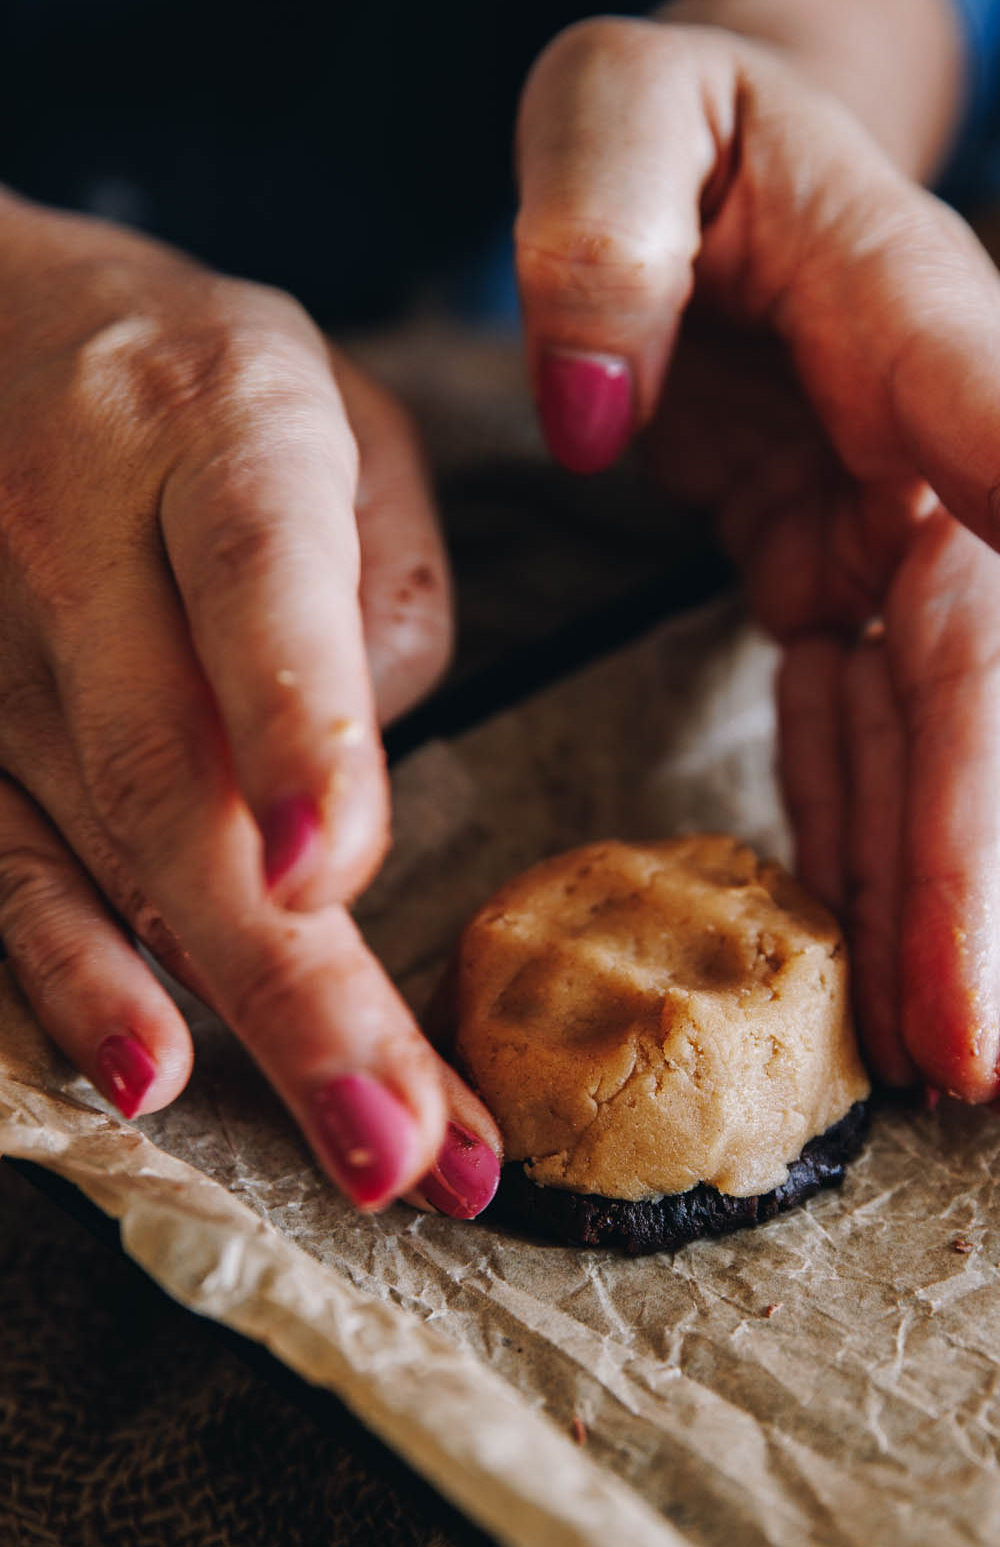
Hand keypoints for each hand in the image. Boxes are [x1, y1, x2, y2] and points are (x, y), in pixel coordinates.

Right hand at [0, 191, 499, 1210]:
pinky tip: (150, 1081)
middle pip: (179, 774)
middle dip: (302, 977)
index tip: (334, 873)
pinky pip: (2, 867)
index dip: (290, 726)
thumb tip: (342, 835)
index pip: (253, 578)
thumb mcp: (340, 420)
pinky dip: (77, 979)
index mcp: (212, 421)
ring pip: (105, 853)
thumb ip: (378, 603)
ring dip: (239, 1021)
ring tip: (367, 1154)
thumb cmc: (209, 392)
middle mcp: (73, 536)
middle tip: (412, 1135)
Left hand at [514, 18, 999, 1107]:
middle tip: (973, 1051)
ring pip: (927, 732)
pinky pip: (849, 722)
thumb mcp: (615, 105)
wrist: (716, 141)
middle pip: (979, 674)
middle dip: (980, 863)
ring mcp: (888, 522)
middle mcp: (931, 449)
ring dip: (928, 900)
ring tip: (933, 1065)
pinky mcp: (828, 567)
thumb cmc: (675, 112)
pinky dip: (853, 842)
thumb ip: (598, 226)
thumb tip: (590, 409)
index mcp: (913, 324)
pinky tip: (860, 964)